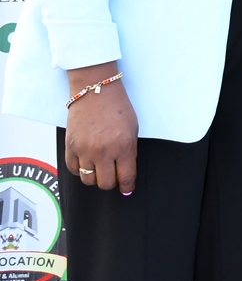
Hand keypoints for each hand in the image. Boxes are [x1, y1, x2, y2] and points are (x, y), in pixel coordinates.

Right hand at [63, 63, 137, 193]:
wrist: (95, 91)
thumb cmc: (118, 107)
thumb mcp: (133, 129)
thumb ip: (129, 152)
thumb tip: (125, 173)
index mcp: (123, 146)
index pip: (126, 177)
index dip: (127, 186)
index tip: (127, 189)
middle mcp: (103, 152)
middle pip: (105, 183)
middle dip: (111, 183)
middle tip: (113, 176)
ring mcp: (84, 150)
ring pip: (88, 180)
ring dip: (95, 177)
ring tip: (99, 168)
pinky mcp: (70, 147)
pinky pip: (73, 170)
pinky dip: (80, 170)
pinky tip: (86, 163)